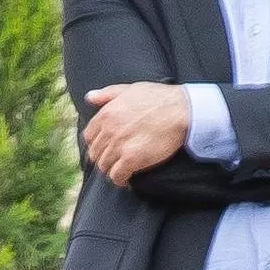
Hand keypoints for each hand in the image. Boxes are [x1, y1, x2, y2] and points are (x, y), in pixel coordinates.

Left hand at [78, 81, 196, 183]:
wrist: (180, 110)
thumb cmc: (159, 98)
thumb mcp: (129, 89)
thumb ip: (107, 94)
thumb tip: (90, 97)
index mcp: (107, 114)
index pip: (89, 136)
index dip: (96, 144)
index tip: (103, 148)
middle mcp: (110, 130)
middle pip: (95, 153)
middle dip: (103, 158)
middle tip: (113, 160)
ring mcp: (120, 145)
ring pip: (104, 166)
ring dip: (111, 169)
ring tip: (119, 169)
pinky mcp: (132, 159)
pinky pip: (117, 175)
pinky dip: (119, 180)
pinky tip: (125, 179)